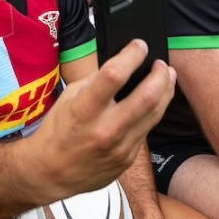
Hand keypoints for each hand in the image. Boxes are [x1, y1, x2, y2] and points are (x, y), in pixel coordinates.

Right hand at [29, 41, 175, 199]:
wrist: (51, 172)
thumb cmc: (58, 131)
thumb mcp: (70, 98)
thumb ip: (97, 81)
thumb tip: (123, 63)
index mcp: (85, 109)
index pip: (115, 75)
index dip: (132, 55)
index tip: (140, 45)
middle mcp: (105, 129)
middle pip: (147, 96)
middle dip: (160, 74)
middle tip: (161, 64)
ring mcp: (120, 147)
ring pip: (155, 113)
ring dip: (165, 91)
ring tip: (167, 77)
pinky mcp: (128, 159)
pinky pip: (147, 130)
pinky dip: (152, 112)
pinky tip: (153, 102)